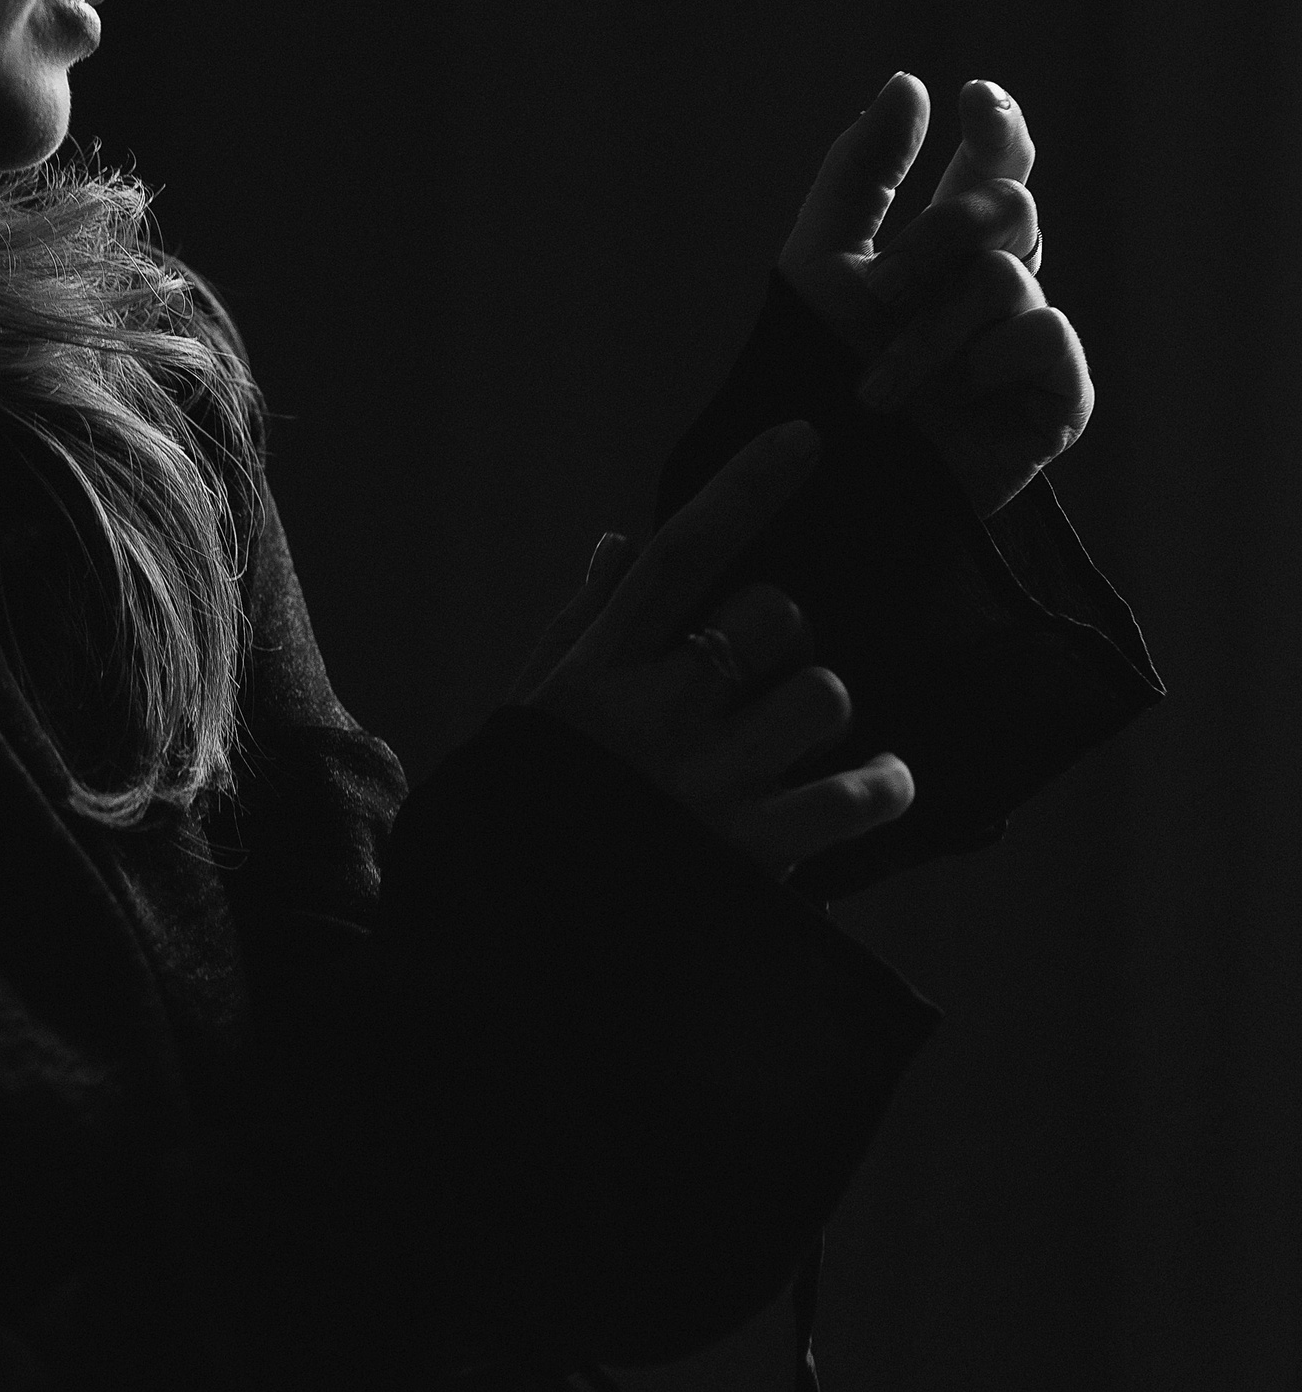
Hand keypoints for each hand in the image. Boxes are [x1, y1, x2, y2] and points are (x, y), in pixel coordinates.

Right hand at [518, 423, 913, 875]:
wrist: (508, 953)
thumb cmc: (523, 819)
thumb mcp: (528, 716)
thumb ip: (578, 625)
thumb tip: (618, 542)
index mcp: (598, 673)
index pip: (682, 554)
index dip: (746, 488)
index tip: (805, 438)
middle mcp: (657, 718)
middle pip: (773, 615)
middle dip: (783, 631)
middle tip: (758, 673)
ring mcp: (709, 785)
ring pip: (823, 694)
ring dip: (822, 709)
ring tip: (796, 739)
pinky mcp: (754, 856)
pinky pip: (854, 794)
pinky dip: (883, 785)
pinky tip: (879, 784)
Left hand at [777, 71, 1093, 516]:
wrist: (817, 482)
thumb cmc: (809, 377)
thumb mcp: (819, 260)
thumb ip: (862, 172)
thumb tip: (909, 83)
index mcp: (946, 246)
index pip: (997, 162)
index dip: (1000, 126)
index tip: (973, 100)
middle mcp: (996, 285)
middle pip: (1009, 203)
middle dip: (937, 237)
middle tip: (881, 292)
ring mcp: (1028, 341)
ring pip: (1009, 274)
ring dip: (932, 328)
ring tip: (880, 389)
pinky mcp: (1055, 400)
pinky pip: (1049, 337)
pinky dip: (991, 359)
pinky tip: (957, 397)